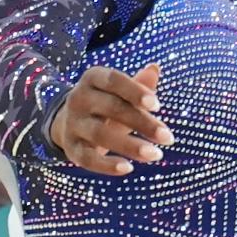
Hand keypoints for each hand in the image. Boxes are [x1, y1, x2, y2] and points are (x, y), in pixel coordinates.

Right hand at [48, 64, 172, 176]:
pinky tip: (129, 168)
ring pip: (101, 134)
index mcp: (93, 78)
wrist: (69, 123)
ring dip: (130, 146)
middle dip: (143, 123)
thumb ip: (138, 84)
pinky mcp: (70, 147)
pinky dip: (107, 165)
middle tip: (168, 138)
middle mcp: (78, 98)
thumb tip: (155, 69)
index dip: (136, 92)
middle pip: (112, 108)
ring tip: (156, 155)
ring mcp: (72, 123)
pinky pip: (88, 158)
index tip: (158, 106)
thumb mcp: (120, 92)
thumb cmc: (105, 103)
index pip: (114, 80)